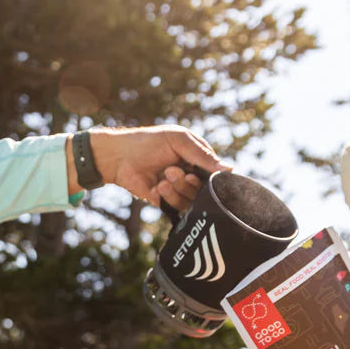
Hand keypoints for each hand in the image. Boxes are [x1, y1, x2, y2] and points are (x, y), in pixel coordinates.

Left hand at [87, 126, 227, 209]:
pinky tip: (157, 187)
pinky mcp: (168, 202)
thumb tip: (230, 169)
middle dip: (189, 182)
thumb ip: (203, 156)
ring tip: (163, 178)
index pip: (216, 173)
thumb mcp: (179, 141)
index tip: (195, 172)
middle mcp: (193, 175)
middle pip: (206, 190)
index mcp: (198, 158)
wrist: (119, 158)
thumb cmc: (148, 142)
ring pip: (193, 200)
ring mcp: (181, 189)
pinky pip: (179, 208)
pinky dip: (169, 198)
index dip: (210, 177)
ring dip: (178, 189)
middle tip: (172, 171)